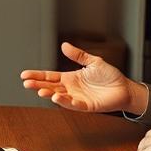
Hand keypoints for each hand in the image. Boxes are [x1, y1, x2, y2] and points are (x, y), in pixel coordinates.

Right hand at [20, 42, 146, 112]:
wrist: (124, 88)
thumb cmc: (110, 77)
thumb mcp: (92, 61)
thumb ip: (78, 55)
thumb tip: (64, 45)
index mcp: (70, 78)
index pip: (50, 76)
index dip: (37, 75)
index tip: (25, 75)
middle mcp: (71, 88)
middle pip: (50, 86)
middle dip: (37, 85)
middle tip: (26, 83)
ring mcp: (77, 98)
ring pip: (59, 96)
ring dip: (49, 94)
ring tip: (40, 90)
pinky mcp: (86, 106)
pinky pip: (73, 104)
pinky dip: (65, 101)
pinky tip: (57, 97)